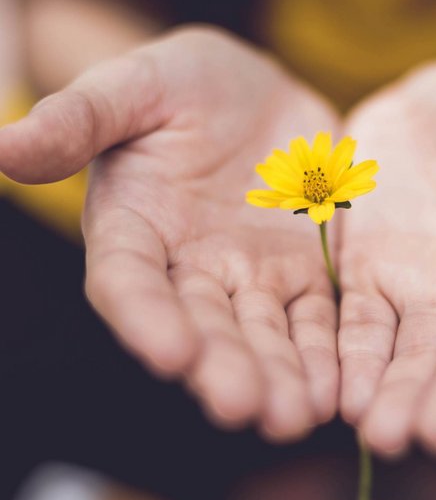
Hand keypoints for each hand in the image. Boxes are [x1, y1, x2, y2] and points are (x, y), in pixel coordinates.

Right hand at [0, 27, 339, 440]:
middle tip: (245, 408)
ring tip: (297, 416)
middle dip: (222, 367)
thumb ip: (82, 117)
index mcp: (136, 227)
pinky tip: (338, 388)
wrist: (255, 93)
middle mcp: (189, 266)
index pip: (130, 283)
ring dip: (279, 376)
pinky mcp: (302, 271)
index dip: (145, 318)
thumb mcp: (137, 85)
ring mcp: (250, 274)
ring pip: (263, 334)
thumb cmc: (184, 83)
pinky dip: (325, 352)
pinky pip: (315, 317)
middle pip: (203, 325)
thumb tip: (6, 145)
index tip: (171, 353)